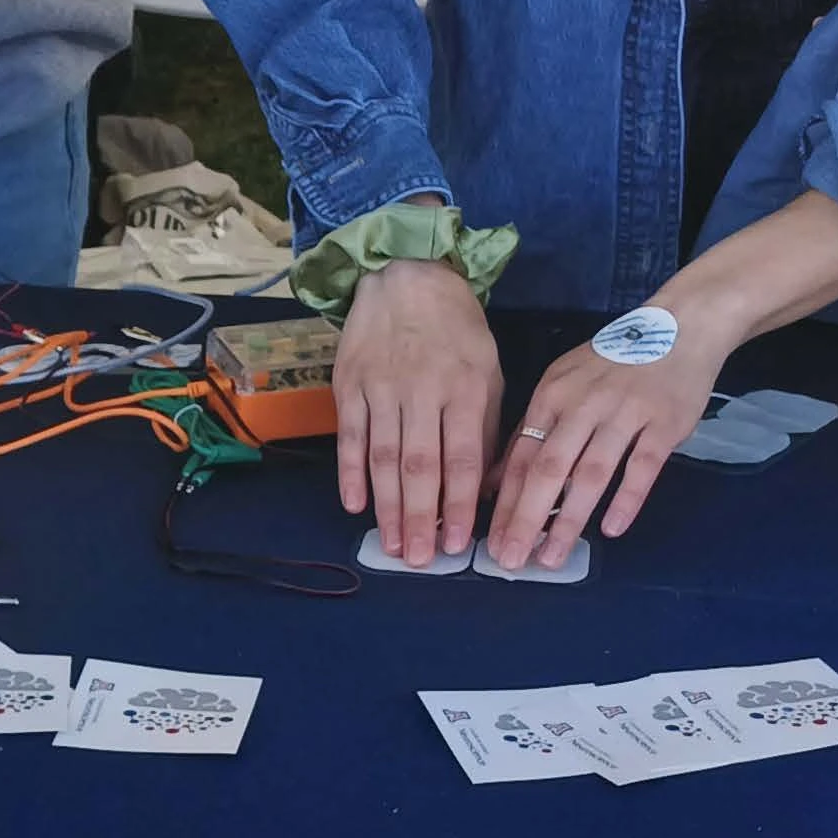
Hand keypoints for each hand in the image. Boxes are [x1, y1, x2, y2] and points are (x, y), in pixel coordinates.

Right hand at [334, 255, 502, 565]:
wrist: (407, 276)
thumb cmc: (457, 331)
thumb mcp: (488, 373)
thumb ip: (486, 429)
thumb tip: (485, 487)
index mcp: (463, 389)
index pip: (461, 459)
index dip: (458, 505)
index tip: (458, 545)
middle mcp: (421, 392)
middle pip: (418, 466)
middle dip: (419, 518)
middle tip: (420, 560)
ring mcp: (381, 388)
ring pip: (382, 458)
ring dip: (386, 506)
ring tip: (392, 544)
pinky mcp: (350, 385)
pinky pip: (350, 436)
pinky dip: (350, 473)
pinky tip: (354, 505)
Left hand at [483, 325, 724, 569]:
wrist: (680, 328)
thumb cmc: (612, 365)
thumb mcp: (562, 385)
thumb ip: (531, 432)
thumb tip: (492, 483)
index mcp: (551, 396)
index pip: (520, 457)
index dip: (503, 503)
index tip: (490, 542)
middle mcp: (583, 405)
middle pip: (548, 469)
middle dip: (525, 518)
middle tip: (510, 560)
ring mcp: (625, 414)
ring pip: (591, 474)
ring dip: (569, 520)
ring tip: (553, 557)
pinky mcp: (664, 424)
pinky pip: (642, 467)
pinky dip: (627, 499)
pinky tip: (612, 530)